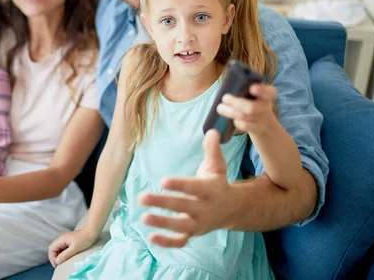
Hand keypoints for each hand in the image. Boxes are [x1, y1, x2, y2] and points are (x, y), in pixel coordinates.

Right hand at [48, 228, 97, 267]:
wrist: (92, 231)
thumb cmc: (84, 240)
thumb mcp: (75, 249)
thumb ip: (65, 255)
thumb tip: (57, 261)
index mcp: (61, 239)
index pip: (51, 249)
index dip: (52, 258)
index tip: (57, 265)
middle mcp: (62, 239)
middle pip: (53, 248)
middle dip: (54, 257)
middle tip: (58, 265)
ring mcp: (65, 239)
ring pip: (57, 248)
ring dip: (58, 256)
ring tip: (61, 263)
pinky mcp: (69, 240)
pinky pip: (62, 248)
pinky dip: (62, 253)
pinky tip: (66, 257)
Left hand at [138, 130, 233, 247]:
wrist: (232, 209)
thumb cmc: (217, 183)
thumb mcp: (217, 166)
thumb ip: (212, 150)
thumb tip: (212, 131)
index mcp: (210, 190)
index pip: (193, 187)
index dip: (179, 185)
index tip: (163, 181)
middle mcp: (205, 208)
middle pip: (182, 206)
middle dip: (162, 203)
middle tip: (142, 197)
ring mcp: (198, 223)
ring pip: (180, 226)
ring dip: (162, 223)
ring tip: (143, 217)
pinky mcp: (193, 233)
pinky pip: (180, 241)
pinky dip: (167, 242)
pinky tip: (151, 238)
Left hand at [216, 84, 277, 136]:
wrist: (264, 121)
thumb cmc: (253, 101)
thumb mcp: (254, 93)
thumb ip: (245, 86)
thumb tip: (229, 79)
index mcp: (267, 94)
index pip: (269, 92)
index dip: (261, 90)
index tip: (252, 88)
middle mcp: (266, 106)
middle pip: (252, 107)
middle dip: (236, 103)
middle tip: (225, 98)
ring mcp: (262, 119)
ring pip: (245, 116)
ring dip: (230, 112)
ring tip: (220, 107)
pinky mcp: (257, 129)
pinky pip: (244, 125)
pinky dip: (236, 122)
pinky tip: (231, 118)